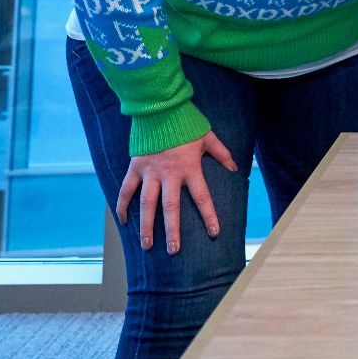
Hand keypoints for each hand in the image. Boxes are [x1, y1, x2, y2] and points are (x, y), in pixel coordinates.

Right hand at [116, 130, 237, 254]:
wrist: (159, 108)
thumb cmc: (186, 123)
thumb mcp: (208, 137)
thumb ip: (222, 153)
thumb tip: (235, 168)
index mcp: (189, 168)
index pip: (202, 197)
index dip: (209, 215)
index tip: (214, 232)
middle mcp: (168, 174)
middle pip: (170, 207)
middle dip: (172, 230)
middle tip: (173, 250)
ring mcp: (149, 172)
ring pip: (146, 204)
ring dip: (146, 226)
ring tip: (147, 245)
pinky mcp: (135, 167)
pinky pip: (126, 190)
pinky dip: (122, 205)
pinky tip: (123, 221)